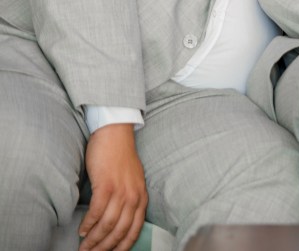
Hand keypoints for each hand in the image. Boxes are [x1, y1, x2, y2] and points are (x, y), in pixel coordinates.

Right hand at [79, 123, 147, 250]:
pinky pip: (96, 212)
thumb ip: (129, 200)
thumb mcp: (132, 181)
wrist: (115, 134)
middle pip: (120, 232)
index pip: (134, 230)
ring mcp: (121, 191)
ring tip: (84, 248)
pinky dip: (88, 225)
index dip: (122, 247)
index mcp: (142, 197)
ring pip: (107, 225)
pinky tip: (82, 230)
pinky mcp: (106, 185)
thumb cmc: (120, 158)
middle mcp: (134, 196)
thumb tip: (118, 222)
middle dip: (105, 248)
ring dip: (94, 240)